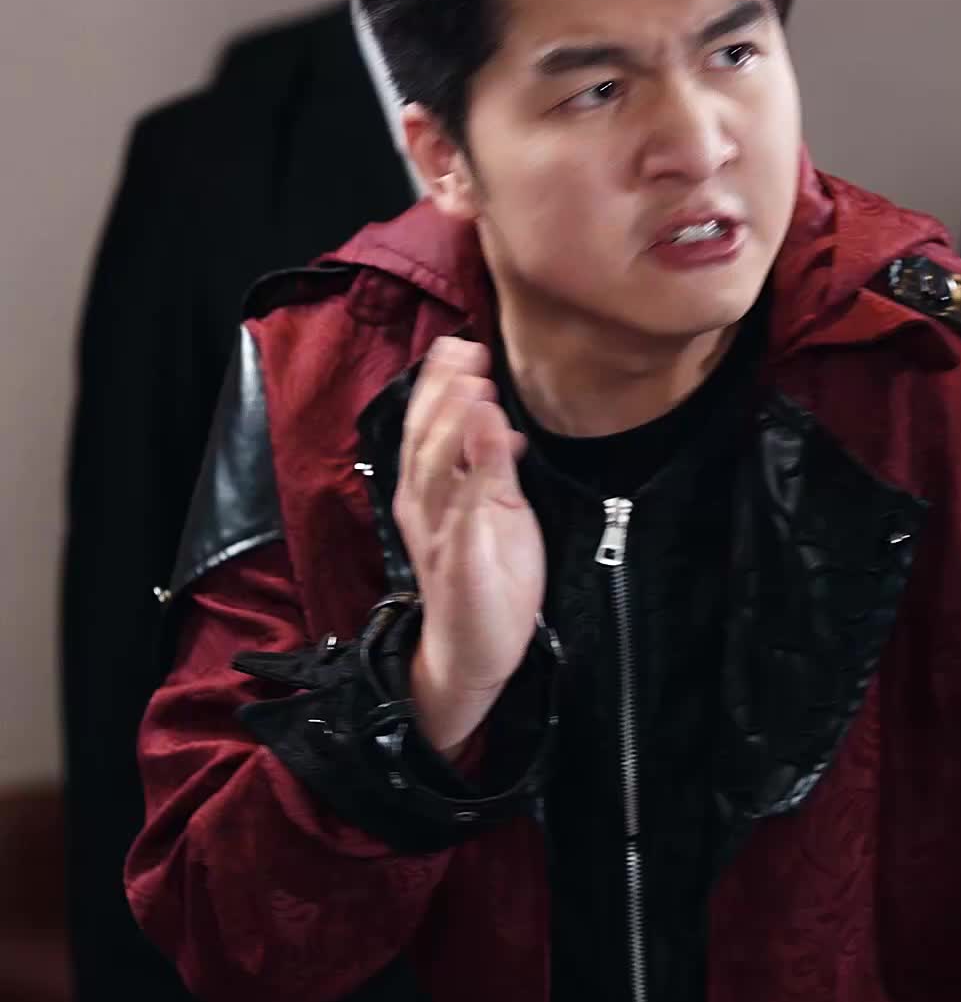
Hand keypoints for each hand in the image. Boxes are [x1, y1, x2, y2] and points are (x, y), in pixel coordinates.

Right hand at [394, 338, 545, 754]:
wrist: (472, 654)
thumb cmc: (484, 584)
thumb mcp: (495, 515)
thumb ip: (491, 468)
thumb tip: (496, 419)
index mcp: (429, 495)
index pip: (428, 429)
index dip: (440, 387)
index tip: (460, 347)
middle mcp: (424, 510)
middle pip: (424, 441)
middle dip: (444, 394)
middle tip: (466, 353)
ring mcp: (439, 537)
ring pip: (436, 472)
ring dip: (455, 427)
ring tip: (475, 389)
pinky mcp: (460, 565)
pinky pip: (465, 517)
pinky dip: (477, 480)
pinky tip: (493, 446)